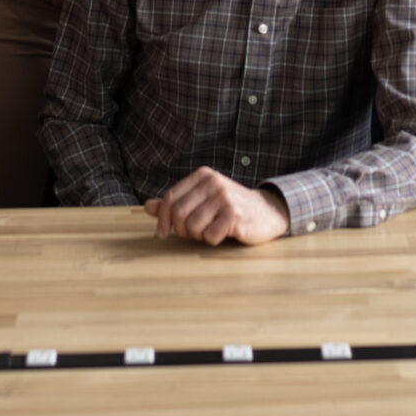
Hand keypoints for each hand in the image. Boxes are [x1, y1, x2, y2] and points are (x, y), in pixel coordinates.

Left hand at [142, 167, 291, 245]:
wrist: (267, 212)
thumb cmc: (230, 208)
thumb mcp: (202, 200)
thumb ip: (176, 203)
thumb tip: (147, 206)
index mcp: (203, 175)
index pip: (171, 197)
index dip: (163, 219)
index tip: (162, 234)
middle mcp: (213, 182)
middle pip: (179, 213)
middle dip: (180, 230)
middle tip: (192, 234)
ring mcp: (224, 198)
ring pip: (192, 226)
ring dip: (198, 236)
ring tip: (210, 230)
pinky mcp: (234, 215)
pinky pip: (209, 236)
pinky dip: (213, 240)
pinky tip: (223, 233)